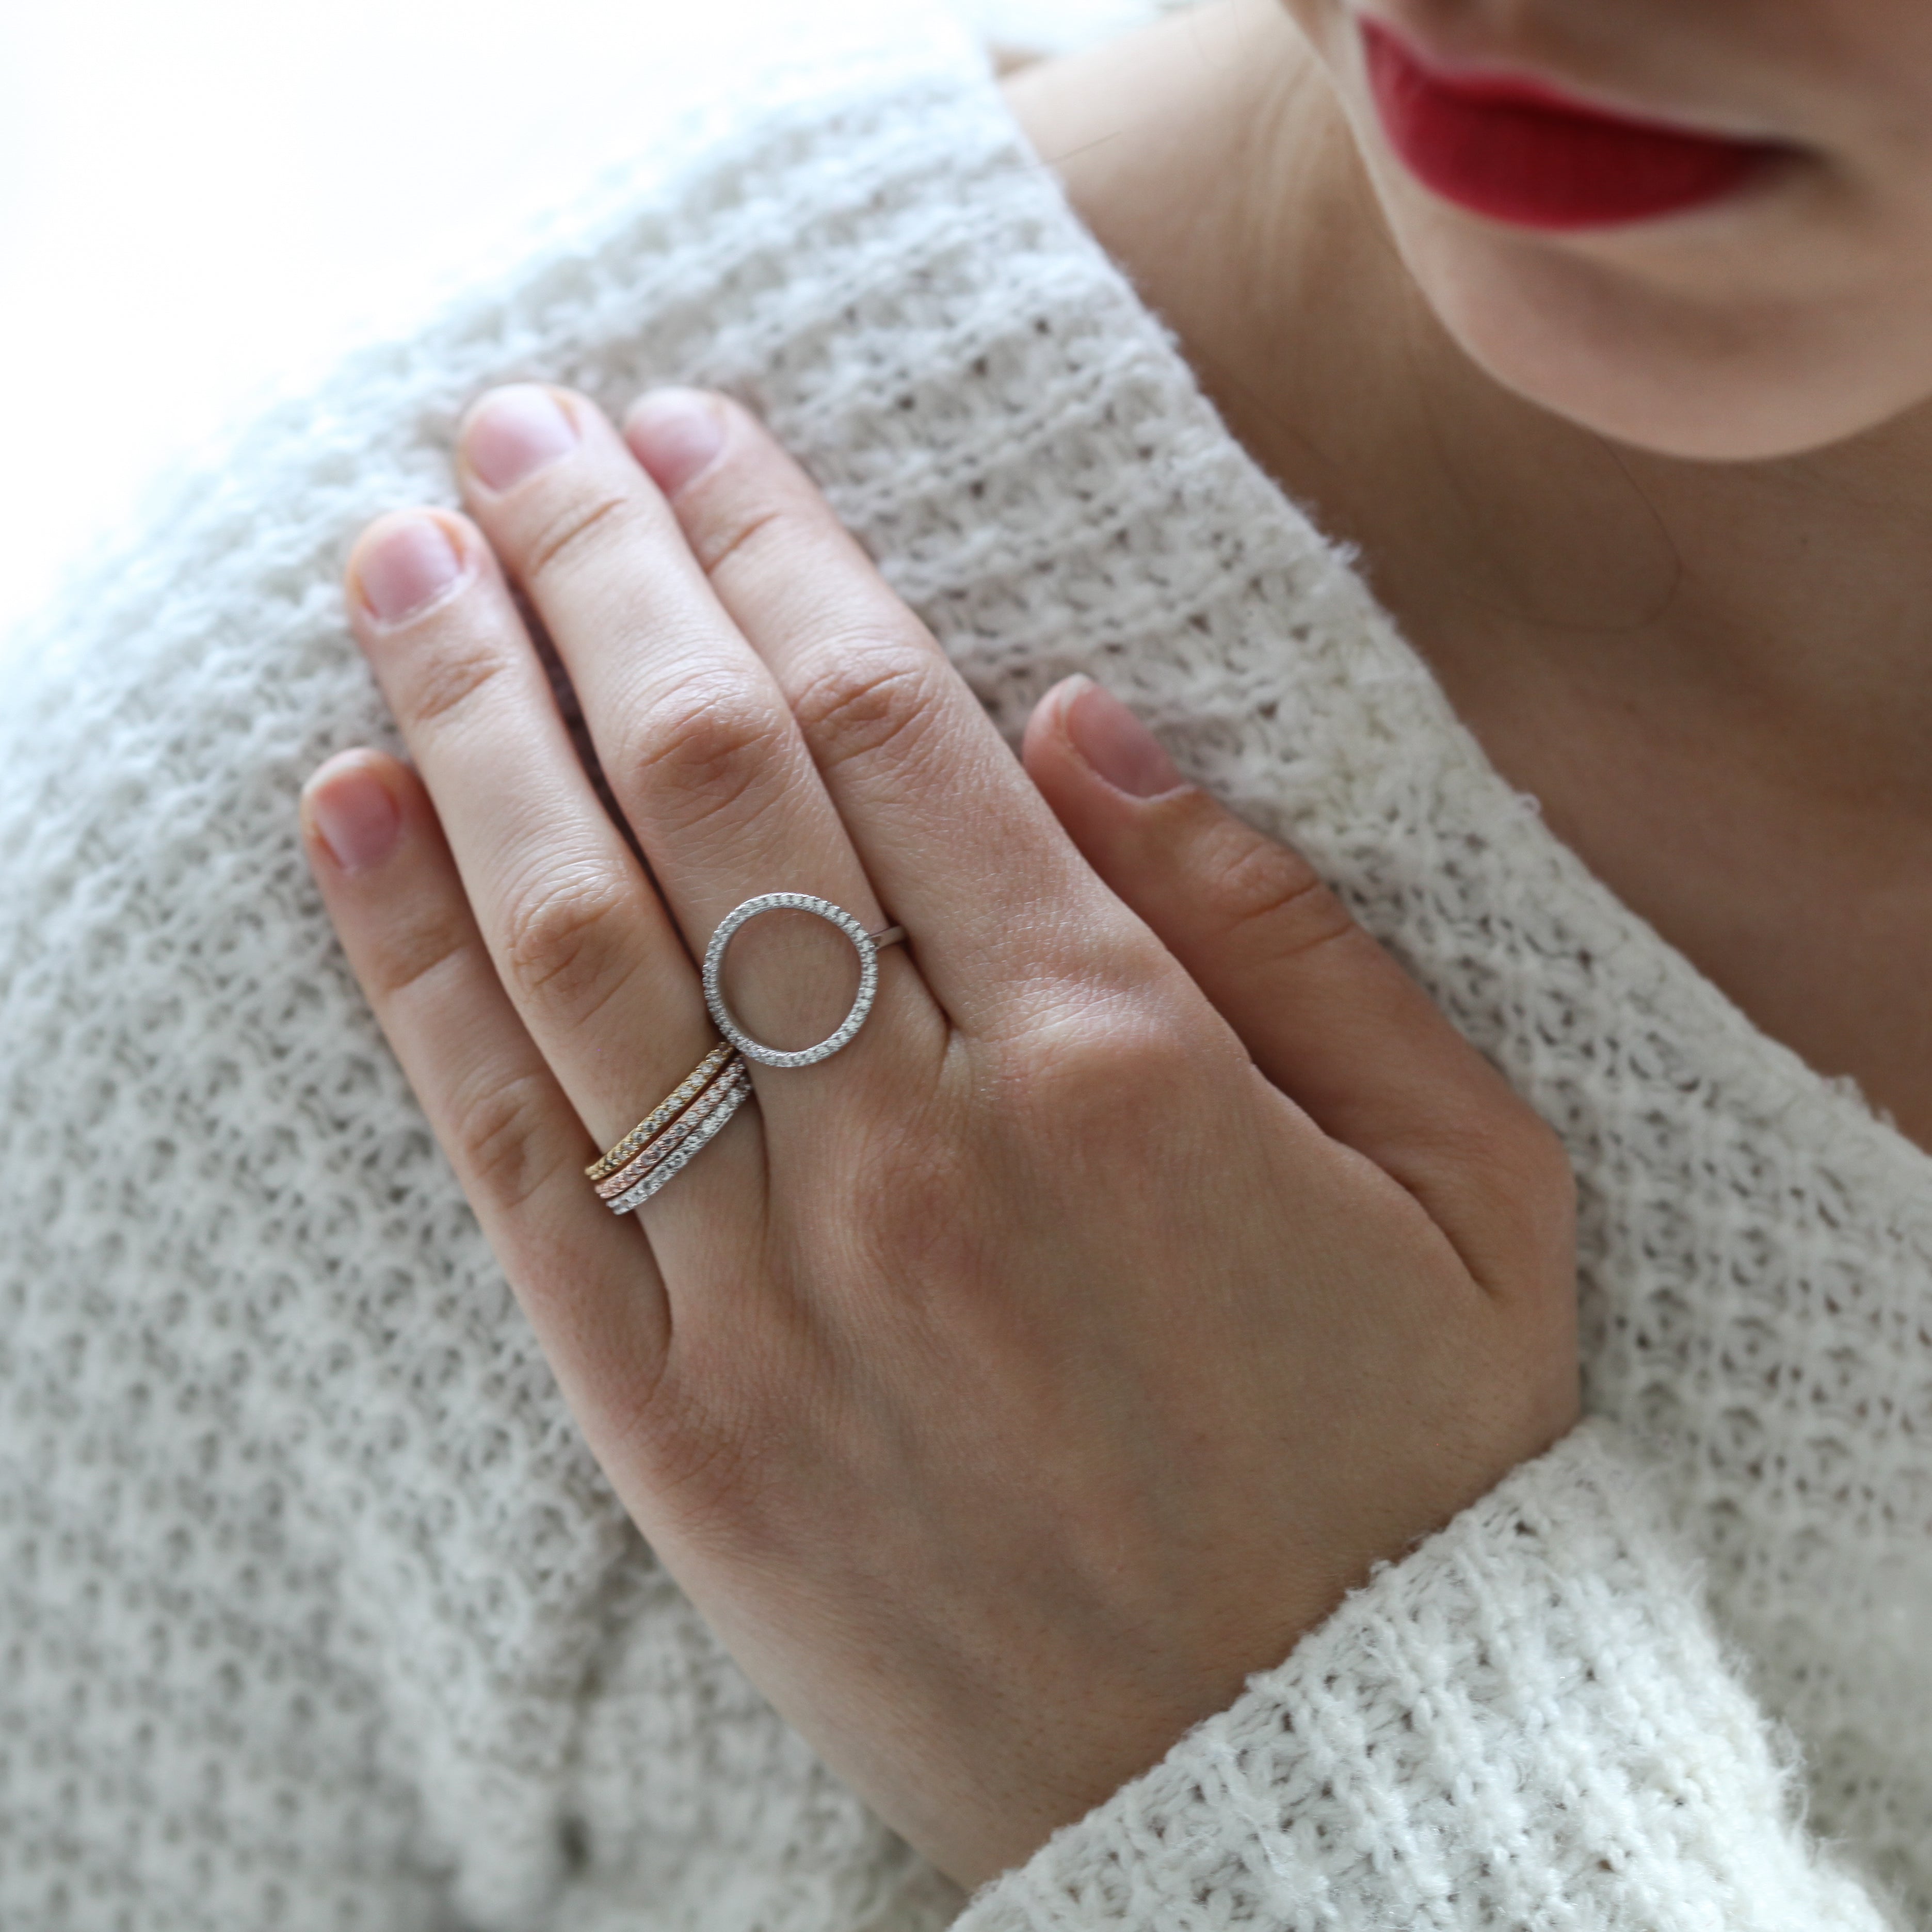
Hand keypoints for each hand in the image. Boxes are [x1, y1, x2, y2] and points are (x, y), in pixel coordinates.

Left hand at [301, 383, 1577, 1891]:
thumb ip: (1283, 934)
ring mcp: (777, 1290)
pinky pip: (514, 1157)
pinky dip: (416, 973)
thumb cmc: (1409, 1464)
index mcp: (1129, 1067)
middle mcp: (924, 1150)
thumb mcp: (1468, 1182)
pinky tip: (350, 815)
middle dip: (598, 575)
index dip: (779, 549)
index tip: (695, 429)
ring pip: (579, 942)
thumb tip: (1087, 723)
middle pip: (713, 788)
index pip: (896, 728)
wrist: (1307, 1781)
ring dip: (468, 722)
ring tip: (395, 557)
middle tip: (512, 422)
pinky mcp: (678, 1419)